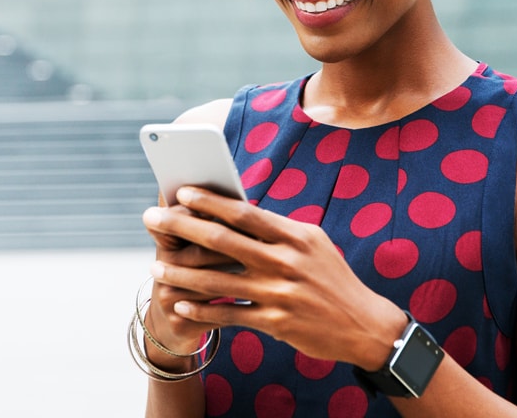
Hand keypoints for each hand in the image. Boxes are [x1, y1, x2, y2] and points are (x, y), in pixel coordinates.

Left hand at [142, 186, 404, 369]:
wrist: (364, 325)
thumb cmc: (331, 277)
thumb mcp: (312, 243)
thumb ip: (277, 228)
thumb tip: (237, 210)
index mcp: (295, 235)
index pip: (245, 212)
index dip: (211, 201)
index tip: (181, 191)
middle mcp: (286, 261)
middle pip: (223, 240)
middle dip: (183, 227)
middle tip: (152, 218)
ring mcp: (280, 293)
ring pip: (219, 281)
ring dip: (182, 274)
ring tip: (156, 267)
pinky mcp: (276, 323)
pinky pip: (230, 316)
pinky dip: (202, 311)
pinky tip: (180, 305)